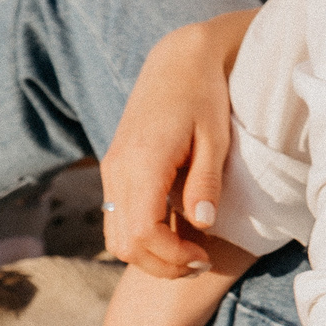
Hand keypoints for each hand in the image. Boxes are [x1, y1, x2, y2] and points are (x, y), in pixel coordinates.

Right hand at [102, 9, 254, 277]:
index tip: (204, 257)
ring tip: (189, 252)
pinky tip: (175, 232)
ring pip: (116, 237)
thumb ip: (205, 183)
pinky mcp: (114, 169)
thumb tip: (203, 225)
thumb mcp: (214, 138)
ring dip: (149, 255)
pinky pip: (117, 219)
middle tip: (201, 262)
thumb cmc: (204, 95)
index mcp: (142, 162)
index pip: (143, 232)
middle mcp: (117, 170)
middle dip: (161, 264)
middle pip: (124, 244)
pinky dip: (141, 237)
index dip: (172, 257)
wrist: (177, 60)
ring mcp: (111, 170)